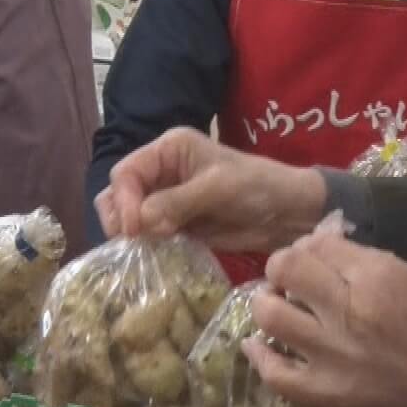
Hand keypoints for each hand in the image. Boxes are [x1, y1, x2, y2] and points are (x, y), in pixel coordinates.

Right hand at [96, 127, 327, 249]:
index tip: (134, 228)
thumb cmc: (257, 187)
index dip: (124, 200)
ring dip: (130, 233)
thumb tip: (141, 221)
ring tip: (144, 250)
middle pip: (119, 193)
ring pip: (129, 216)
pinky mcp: (174, 224)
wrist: (287, 212)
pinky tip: (153, 257)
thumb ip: (177, 202)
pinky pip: (148, 235)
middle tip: (133, 242)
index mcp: (169, 149)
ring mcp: (166, 199)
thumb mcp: (218, 188)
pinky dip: (145, 246)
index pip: (127, 172)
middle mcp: (162, 171)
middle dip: (120, 216)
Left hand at [243, 229, 406, 406]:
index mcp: (375, 278)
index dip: (312, 243)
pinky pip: (277, 375)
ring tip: (276, 303)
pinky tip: (254, 343)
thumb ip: (360, 258)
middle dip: (283, 266)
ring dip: (267, 303)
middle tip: (291, 276)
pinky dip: (259, 357)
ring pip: (271, 317)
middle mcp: (347, 313)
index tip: (316, 253)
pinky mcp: (328, 392)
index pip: (318, 244)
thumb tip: (317, 245)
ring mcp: (333, 356)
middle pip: (287, 269)